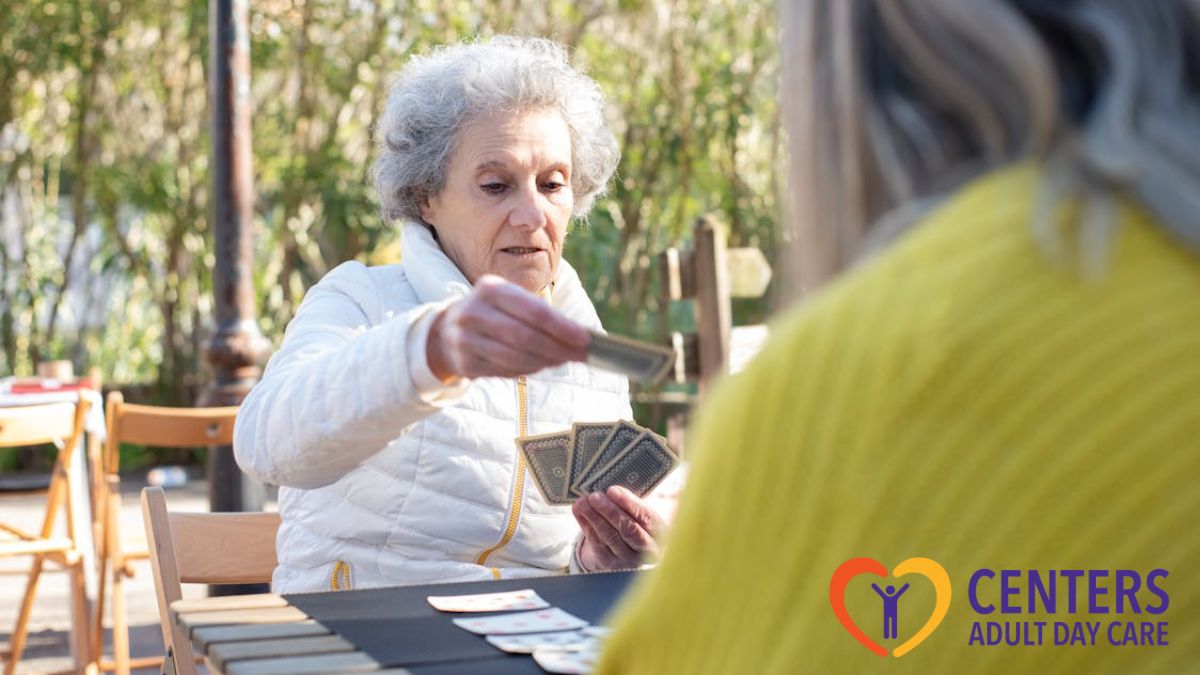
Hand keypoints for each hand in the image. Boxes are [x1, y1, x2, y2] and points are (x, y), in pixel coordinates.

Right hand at [426, 275, 589, 379]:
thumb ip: (541, 315)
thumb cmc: (493, 313)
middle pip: (526, 337)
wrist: (447, 330)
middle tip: (580, 355)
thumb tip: (579, 337)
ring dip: (545, 362)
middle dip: (558, 348)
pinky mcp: (464, 363)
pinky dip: (527, 370)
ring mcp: (465, 339)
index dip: (562, 327)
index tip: (585, 339)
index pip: (534, 311)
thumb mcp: (510, 301)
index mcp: (490, 290)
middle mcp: (474, 312)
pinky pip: (504, 371)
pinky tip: (540, 365)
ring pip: (515, 357)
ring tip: (562, 360)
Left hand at [572, 486, 665, 571]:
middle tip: (594, 496)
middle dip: (610, 511)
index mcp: (660, 532)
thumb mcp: (639, 514)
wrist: (628, 552)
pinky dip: (586, 525)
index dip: (629, 503)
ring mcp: (628, 559)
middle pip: (628, 530)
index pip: (646, 517)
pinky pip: (597, 543)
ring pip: (610, 537)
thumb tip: (611, 491)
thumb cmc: (635, 525)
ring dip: (594, 517)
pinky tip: (579, 512)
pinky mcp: (610, 564)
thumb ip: (629, 504)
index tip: (613, 490)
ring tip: (582, 502)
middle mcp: (648, 549)